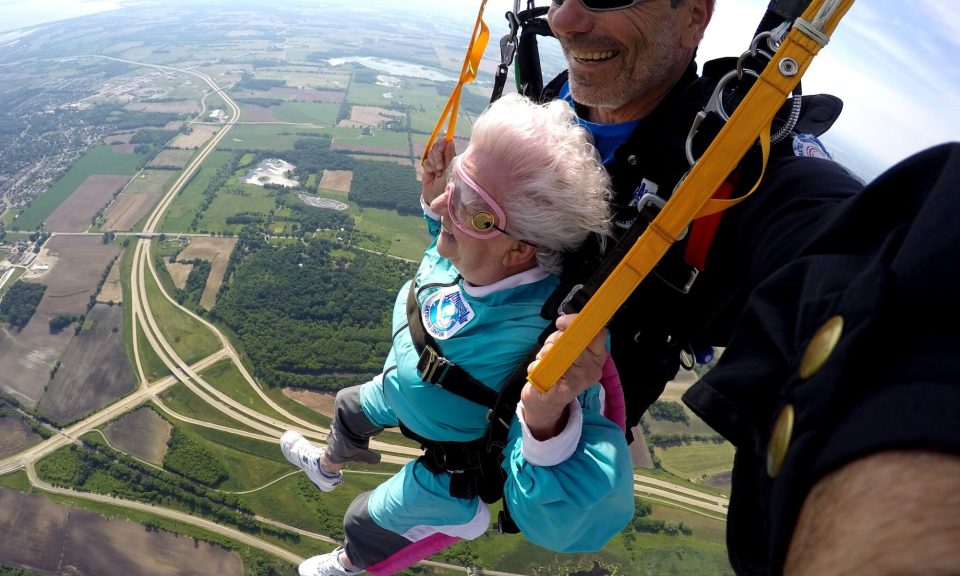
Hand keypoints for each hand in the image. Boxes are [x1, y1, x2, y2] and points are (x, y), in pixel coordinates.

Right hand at [421, 138, 455, 204]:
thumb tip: (449, 141)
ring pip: (430, 153)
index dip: (442, 143)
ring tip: (438, 174)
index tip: (444, 144)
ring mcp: (434, 161)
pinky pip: (426, 161)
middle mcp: (442, 157)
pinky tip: (433, 174)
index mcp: (450, 156)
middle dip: (437, 156)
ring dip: (434, 163)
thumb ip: (449, 155)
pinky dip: (429, 167)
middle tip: (440, 168)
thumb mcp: (450, 169)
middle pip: (436, 147)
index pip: (445, 143)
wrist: (438, 196)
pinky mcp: (427, 166)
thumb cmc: (448, 184)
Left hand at [523, 314, 606, 439]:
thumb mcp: (568, 349)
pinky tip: (540, 373)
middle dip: (554, 340)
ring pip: (555, 353)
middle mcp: (593, 369)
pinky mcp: (564, 391)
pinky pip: (543, 367)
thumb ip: (569, 336)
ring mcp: (580, 381)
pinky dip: (535, 367)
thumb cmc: (558, 369)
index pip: (597, 333)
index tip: (560, 323)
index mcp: (597, 356)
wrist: (547, 401)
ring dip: (543, 353)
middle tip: (550, 348)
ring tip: (546, 362)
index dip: (576, 323)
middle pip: (571, 340)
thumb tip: (563, 322)